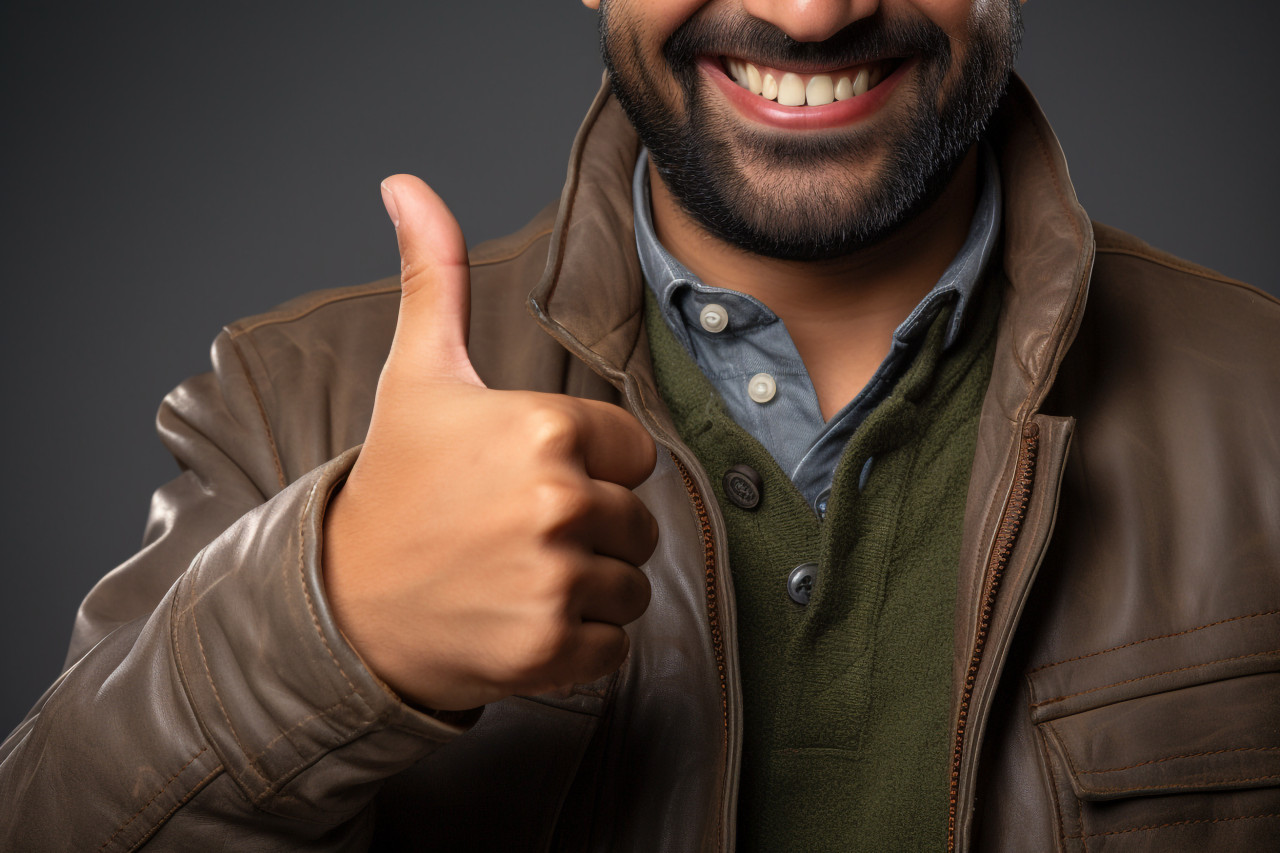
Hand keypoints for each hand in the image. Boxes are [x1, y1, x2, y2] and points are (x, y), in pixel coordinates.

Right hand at [322, 175, 657, 711]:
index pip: (633, 452)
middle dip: (592, 528)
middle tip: (518, 533)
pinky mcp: (553, 649)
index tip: (530, 478)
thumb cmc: (395, 484)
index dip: (591, 466)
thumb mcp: (418, 377)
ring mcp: (555, 580)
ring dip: (591, 586)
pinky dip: (581, 643)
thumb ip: (436, 280)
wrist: (347, 603)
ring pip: (633, 583)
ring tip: (520, 576)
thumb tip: (404, 183)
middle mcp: (557, 501)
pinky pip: (618, 644)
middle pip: (637, 519)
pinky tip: (521, 619)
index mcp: (543, 429)